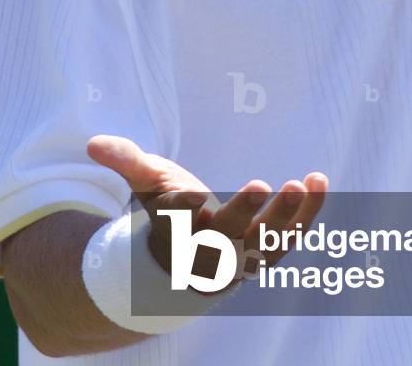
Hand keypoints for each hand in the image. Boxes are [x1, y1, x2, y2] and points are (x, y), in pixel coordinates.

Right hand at [87, 134, 328, 289]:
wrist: (184, 267)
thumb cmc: (166, 215)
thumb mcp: (146, 186)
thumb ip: (126, 162)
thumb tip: (93, 143)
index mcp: (175, 236)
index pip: (179, 226)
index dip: (184, 211)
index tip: (190, 194)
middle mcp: (208, 254)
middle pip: (228, 240)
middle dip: (246, 215)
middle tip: (266, 185)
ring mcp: (241, 259)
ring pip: (267, 244)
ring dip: (288, 216)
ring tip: (305, 181)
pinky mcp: (266, 254)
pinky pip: (291, 237)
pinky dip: (307, 213)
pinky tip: (319, 181)